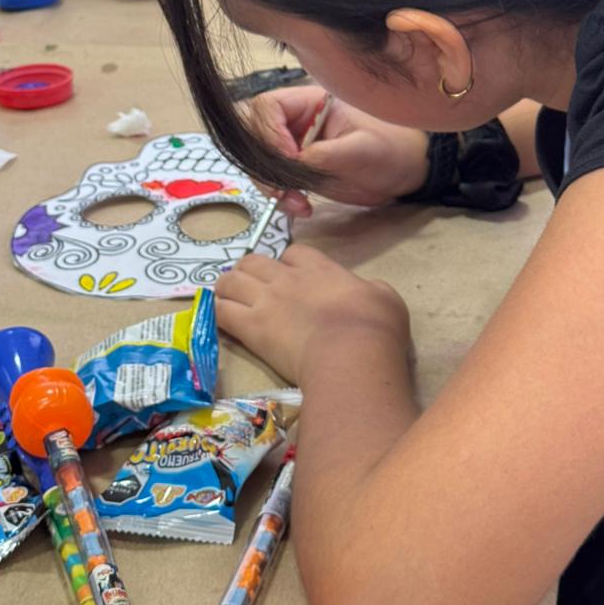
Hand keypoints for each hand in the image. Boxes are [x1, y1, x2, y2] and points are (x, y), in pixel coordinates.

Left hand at [216, 244, 409, 383]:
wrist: (351, 352)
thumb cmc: (375, 326)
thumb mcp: (386, 297)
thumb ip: (370, 288)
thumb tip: (366, 291)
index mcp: (321, 268)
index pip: (294, 253)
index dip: (290, 263)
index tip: (293, 278)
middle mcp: (288, 278)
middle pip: (254, 260)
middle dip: (250, 271)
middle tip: (252, 288)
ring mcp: (266, 300)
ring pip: (231, 280)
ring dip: (227, 288)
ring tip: (228, 300)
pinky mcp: (251, 327)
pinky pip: (221, 310)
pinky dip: (217, 312)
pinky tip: (219, 319)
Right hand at [247, 86, 429, 215]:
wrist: (404, 170)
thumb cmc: (392, 148)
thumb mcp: (364, 148)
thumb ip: (328, 152)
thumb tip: (294, 162)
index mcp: (311, 101)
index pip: (269, 106)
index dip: (269, 131)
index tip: (289, 158)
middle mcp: (296, 121)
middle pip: (255, 135)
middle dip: (265, 164)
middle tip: (283, 190)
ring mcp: (294, 146)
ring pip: (260, 162)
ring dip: (271, 186)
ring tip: (298, 203)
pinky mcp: (297, 170)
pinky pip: (274, 181)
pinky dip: (280, 197)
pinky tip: (301, 207)